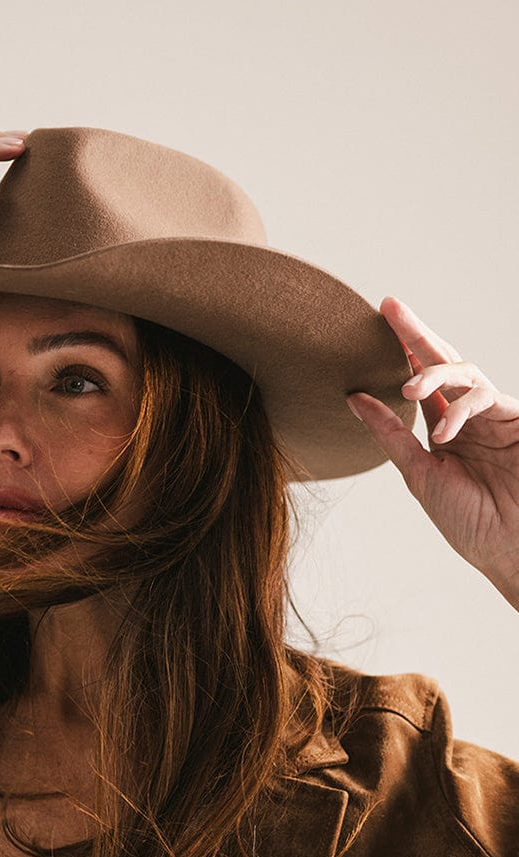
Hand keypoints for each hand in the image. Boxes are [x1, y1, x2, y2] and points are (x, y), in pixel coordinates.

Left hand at [346, 297, 518, 608]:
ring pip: (464, 371)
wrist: (510, 549)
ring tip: (408, 388)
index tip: (371, 327)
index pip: (418, 383)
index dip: (397, 354)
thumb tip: (354, 398)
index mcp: (444, 430)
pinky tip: (443, 430)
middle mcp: (468, 417)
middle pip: (442, 362)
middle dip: (415, 334)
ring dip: (433, 373)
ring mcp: (494, 416)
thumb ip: (390, 434)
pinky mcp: (516, 420)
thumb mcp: (419, 474)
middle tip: (389, 307)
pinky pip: (485, 397)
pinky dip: (460, 409)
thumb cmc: (469, 522)